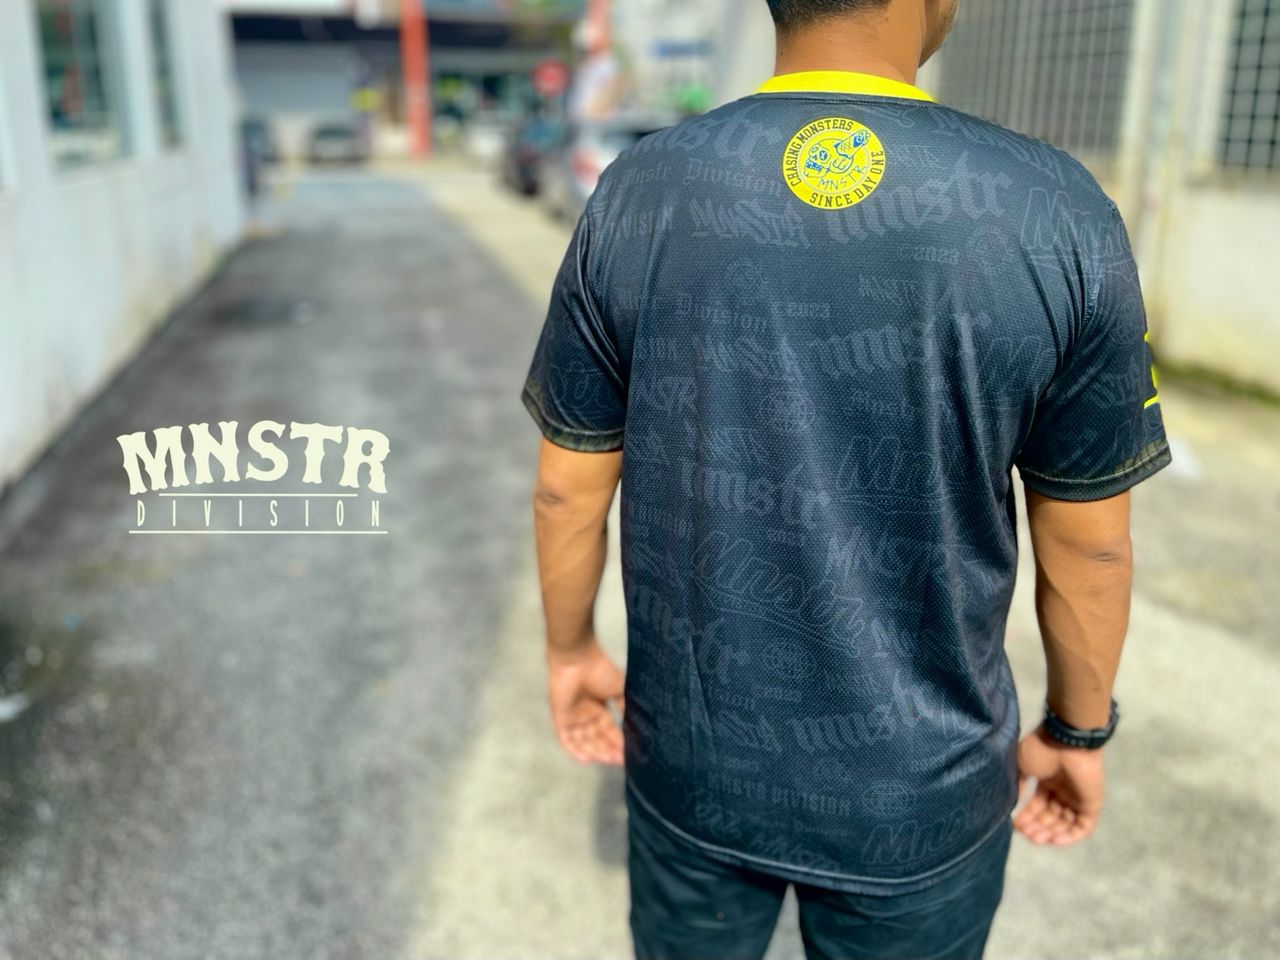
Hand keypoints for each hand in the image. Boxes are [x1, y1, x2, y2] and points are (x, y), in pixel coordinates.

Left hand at [546, 641, 624, 765]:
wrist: (578, 658)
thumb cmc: (600, 669)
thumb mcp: (619, 689)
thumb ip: (625, 707)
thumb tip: (637, 725)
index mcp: (598, 706)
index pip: (608, 729)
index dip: (618, 742)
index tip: (629, 753)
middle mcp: (585, 713)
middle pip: (597, 738)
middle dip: (609, 749)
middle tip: (621, 760)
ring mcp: (572, 716)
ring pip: (584, 740)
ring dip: (596, 751)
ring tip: (609, 760)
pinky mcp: (560, 717)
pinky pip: (566, 738)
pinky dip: (575, 750)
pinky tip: (587, 759)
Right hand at [1013, 724, 1104, 845]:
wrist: (1066, 740)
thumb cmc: (1042, 749)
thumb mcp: (1021, 765)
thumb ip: (1017, 785)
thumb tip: (1010, 804)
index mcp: (1046, 780)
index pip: (1037, 805)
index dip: (1026, 817)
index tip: (1015, 824)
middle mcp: (1062, 790)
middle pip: (1050, 816)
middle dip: (1037, 827)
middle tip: (1027, 834)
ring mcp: (1077, 798)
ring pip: (1064, 824)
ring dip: (1051, 834)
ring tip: (1037, 839)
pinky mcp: (1091, 804)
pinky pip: (1083, 826)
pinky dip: (1070, 836)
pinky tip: (1054, 840)